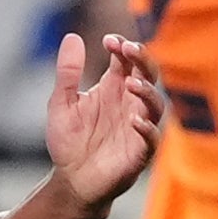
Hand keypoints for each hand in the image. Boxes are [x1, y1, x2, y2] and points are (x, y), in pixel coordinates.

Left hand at [41, 31, 165, 204]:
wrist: (71, 181)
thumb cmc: (69, 141)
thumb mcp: (61, 103)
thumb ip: (67, 72)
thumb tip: (72, 37)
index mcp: (113, 87)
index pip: (127, 59)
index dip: (122, 47)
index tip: (109, 41)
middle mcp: (130, 103)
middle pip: (148, 74)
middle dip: (143, 59)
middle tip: (130, 49)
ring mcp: (138, 127)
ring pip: (156, 104)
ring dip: (146, 91)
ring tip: (130, 83)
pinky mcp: (140, 152)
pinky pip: (152, 139)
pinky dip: (146, 128)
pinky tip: (134, 120)